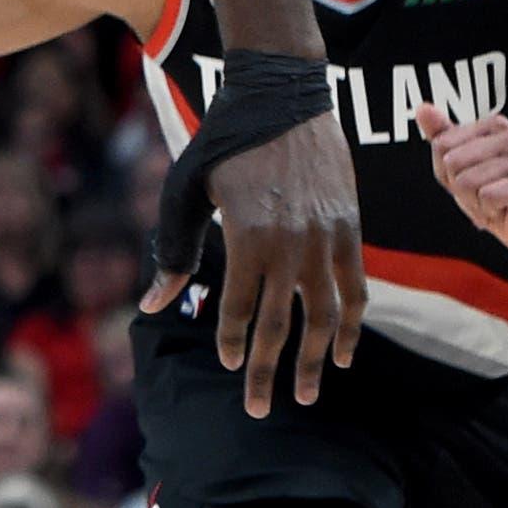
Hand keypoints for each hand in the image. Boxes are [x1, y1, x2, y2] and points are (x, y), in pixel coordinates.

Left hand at [144, 111, 364, 417]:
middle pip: (279, 324)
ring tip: (306, 395)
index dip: (234, 343)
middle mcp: (290, 243)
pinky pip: (355, 289)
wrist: (283, 96)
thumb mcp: (185, 191)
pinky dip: (351, 324)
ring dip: (314, 359)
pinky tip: (342, 353)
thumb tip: (152, 302)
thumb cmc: (223, 143)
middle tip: (262, 411)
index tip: (231, 365)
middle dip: (268, 372)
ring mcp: (325, 238)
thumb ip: (175, 250)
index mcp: (247, 235)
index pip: (239, 309)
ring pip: (324, 316)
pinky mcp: (349, 229)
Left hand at [414, 104, 507, 258]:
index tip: (467, 176)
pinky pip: (486, 196)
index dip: (445, 169)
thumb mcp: (456, 164)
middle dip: (458, 186)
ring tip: (492, 203)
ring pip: (467, 181)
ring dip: (472, 201)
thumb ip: (440, 135)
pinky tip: (502, 210)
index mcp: (496, 125)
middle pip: (453, 161)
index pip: (442, 144)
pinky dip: (486, 210)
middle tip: (479, 194)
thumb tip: (423, 108)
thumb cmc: (491, 192)